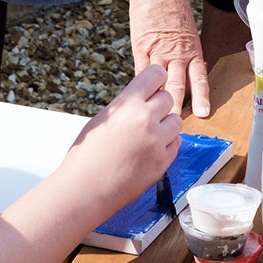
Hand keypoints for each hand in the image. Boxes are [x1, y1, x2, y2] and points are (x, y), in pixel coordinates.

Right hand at [65, 65, 181, 215]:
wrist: (86, 188)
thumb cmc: (87, 153)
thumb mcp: (104, 118)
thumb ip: (127, 105)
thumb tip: (142, 98)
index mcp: (128, 103)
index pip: (156, 75)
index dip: (156, 78)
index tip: (154, 83)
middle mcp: (146, 119)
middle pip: (168, 98)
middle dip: (159, 103)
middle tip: (147, 112)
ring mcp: (157, 142)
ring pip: (176, 121)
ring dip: (166, 123)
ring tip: (148, 132)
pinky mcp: (163, 162)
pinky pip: (176, 143)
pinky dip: (167, 143)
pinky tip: (150, 148)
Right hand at [128, 0, 209, 117]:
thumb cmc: (173, 5)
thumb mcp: (186, 30)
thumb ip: (185, 50)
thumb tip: (183, 70)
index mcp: (192, 47)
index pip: (199, 77)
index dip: (202, 96)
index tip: (203, 113)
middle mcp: (176, 51)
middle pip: (179, 84)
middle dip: (179, 105)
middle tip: (178, 124)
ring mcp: (157, 49)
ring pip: (160, 81)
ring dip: (160, 100)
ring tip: (158, 118)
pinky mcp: (140, 45)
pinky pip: (141, 70)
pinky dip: (140, 85)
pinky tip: (137, 97)